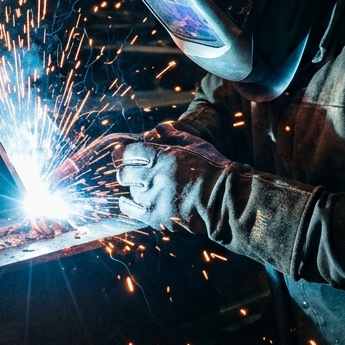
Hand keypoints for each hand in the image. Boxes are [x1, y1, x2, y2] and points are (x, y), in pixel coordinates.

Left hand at [113, 122, 235, 232]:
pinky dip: (128, 205)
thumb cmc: (212, 169)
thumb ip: (174, 135)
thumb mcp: (195, 145)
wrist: (224, 199)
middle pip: (123, 173)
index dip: (121, 152)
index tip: (120, 153)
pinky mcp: (156, 217)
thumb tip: (159, 127)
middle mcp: (154, 178)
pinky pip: (131, 211)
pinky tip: (129, 202)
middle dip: (123, 169)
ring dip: (133, 187)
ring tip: (143, 186)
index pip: (128, 153)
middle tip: (128, 169)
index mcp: (162, 157)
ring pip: (129, 191)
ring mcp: (154, 199)